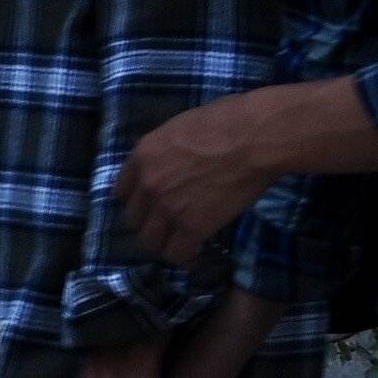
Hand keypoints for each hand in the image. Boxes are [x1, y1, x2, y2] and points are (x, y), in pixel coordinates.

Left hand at [115, 98, 277, 261]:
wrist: (256, 138)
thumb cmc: (228, 121)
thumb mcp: (181, 127)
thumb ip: (166, 151)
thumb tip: (172, 162)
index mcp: (143, 155)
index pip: (121, 191)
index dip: (136, 201)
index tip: (148, 205)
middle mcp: (147, 184)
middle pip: (133, 219)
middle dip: (148, 223)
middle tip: (166, 225)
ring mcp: (167, 208)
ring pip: (150, 241)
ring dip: (163, 243)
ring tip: (178, 242)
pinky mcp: (192, 227)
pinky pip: (176, 254)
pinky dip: (184, 257)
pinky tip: (193, 252)